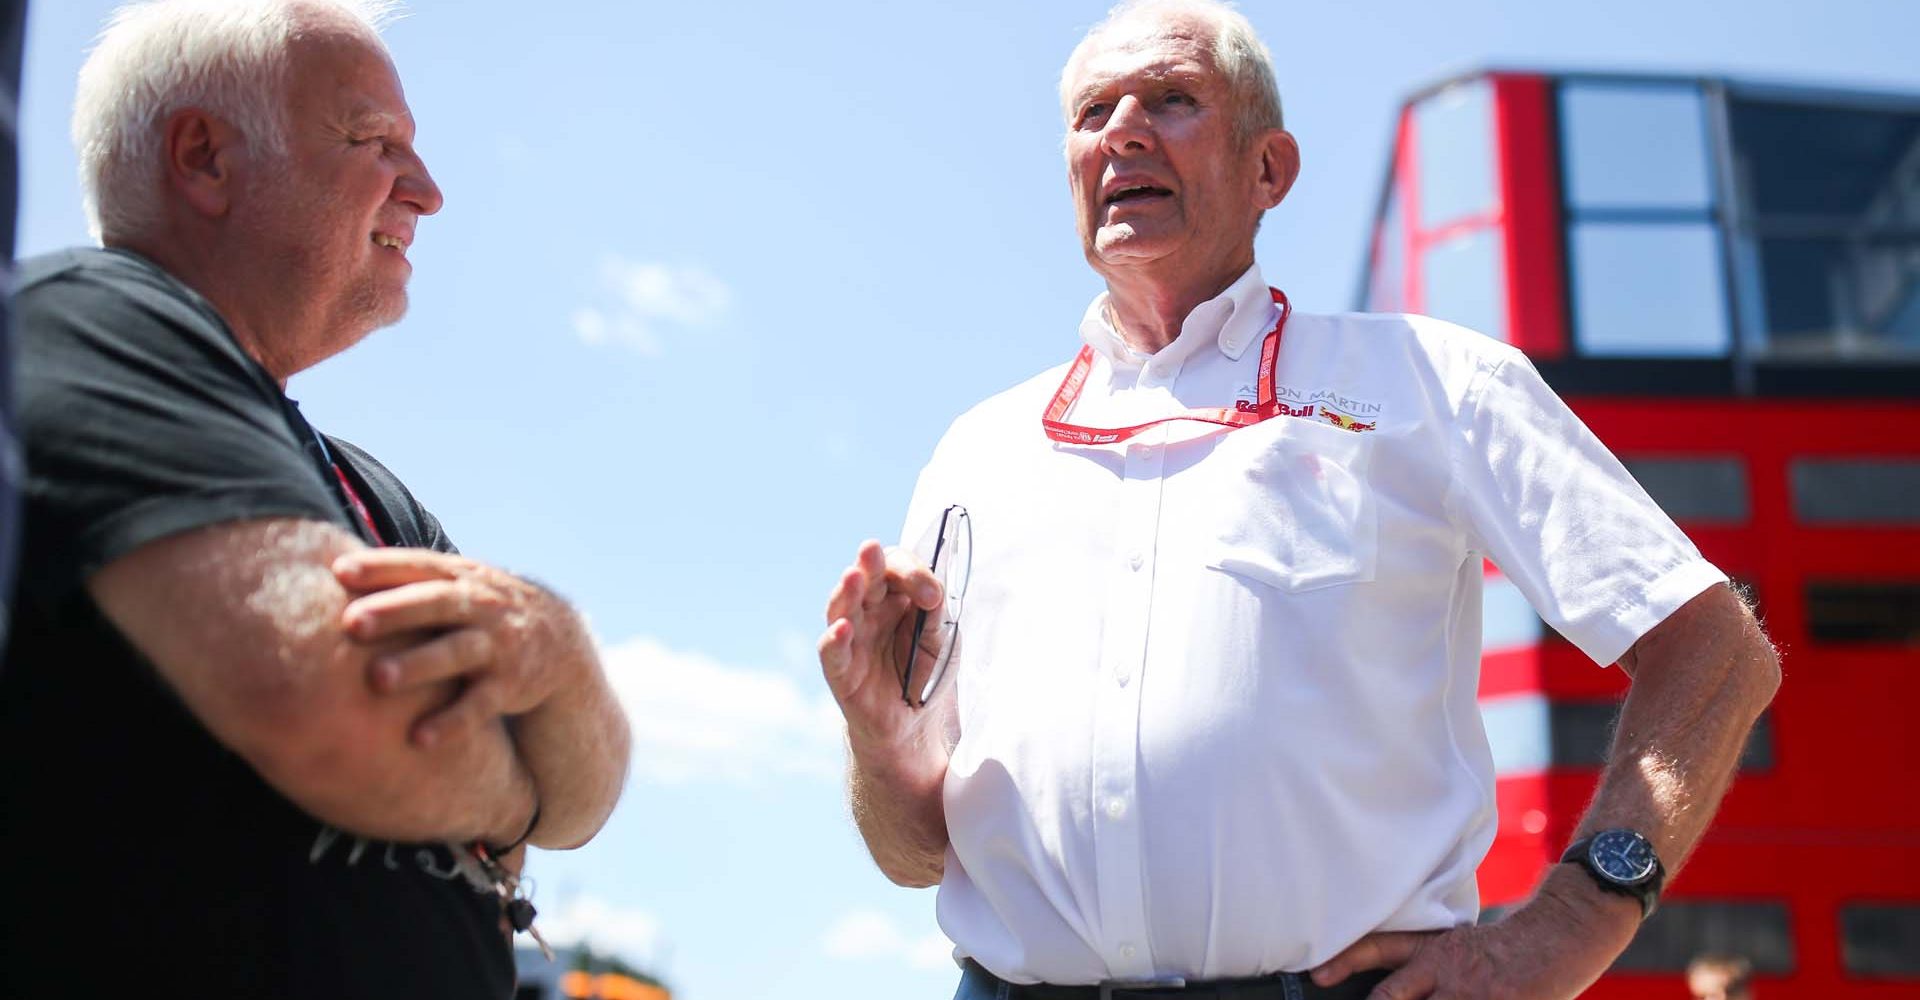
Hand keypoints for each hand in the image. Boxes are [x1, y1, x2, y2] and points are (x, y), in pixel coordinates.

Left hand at [333, 549, 589, 748]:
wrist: (559, 639)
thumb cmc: (483, 611)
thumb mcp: (459, 584)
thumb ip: (411, 578)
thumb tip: (334, 569)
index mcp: (462, 578)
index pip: (419, 566)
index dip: (382, 567)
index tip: (339, 572)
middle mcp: (481, 607)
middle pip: (436, 605)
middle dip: (395, 612)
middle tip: (351, 623)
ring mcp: (498, 646)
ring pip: (457, 652)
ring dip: (419, 665)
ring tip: (378, 680)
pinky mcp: (510, 685)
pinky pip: (479, 705)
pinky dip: (451, 722)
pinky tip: (418, 738)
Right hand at [818, 540, 945, 745]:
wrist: (913, 723)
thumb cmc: (925, 674)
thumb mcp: (943, 641)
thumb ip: (938, 616)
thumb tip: (934, 594)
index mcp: (896, 597)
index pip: (897, 568)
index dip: (912, 573)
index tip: (933, 596)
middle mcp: (870, 611)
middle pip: (865, 578)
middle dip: (870, 564)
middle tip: (872, 549)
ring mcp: (852, 637)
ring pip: (842, 606)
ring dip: (847, 590)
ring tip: (853, 576)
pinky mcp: (841, 669)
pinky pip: (832, 651)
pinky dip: (834, 638)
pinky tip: (842, 627)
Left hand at [1309, 872, 1639, 998]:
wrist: (1562, 933)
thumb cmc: (1508, 947)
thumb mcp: (1459, 945)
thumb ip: (1424, 968)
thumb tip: (1389, 990)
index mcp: (1434, 950)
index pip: (1379, 951)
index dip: (1345, 962)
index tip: (1318, 975)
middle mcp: (1446, 971)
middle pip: (1390, 998)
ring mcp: (1472, 993)